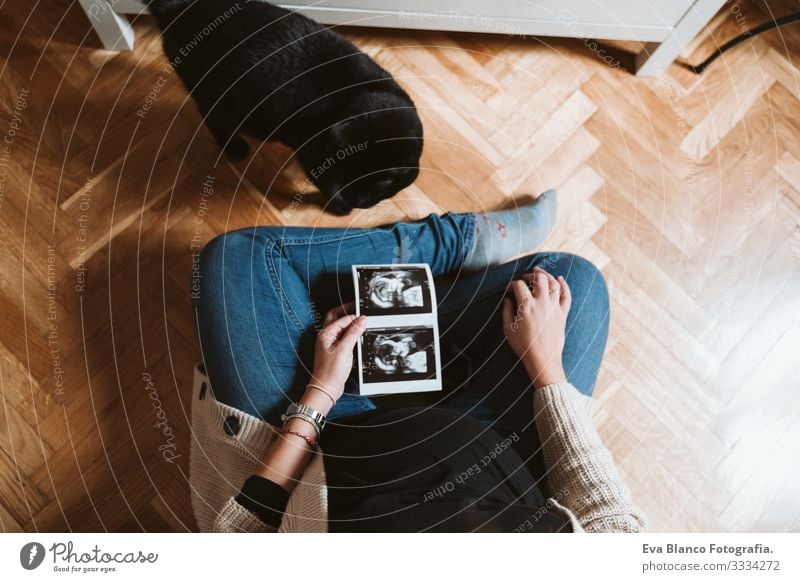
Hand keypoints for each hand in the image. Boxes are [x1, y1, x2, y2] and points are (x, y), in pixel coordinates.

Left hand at [309, 303, 366, 401]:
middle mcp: (327, 337)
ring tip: (361, 325)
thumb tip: (362, 319)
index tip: (365, 317)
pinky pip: (344, 338)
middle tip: (359, 311)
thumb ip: (353, 333)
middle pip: (336, 318)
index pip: (342, 318)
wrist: (327, 388)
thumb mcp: (344, 349)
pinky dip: (351, 335)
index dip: (354, 316)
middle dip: (347, 313)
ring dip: (350, 325)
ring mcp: (331, 344)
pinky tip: (358, 338)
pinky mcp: (336, 351)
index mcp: (326, 334)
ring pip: (341, 328)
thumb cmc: (330, 371)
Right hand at [502, 267, 570, 387]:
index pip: (519, 285)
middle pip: (539, 279)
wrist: (543, 360)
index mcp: (526, 307)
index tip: (509, 289)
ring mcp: (554, 308)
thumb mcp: (508, 330)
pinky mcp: (563, 314)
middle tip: (526, 277)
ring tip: (540, 272)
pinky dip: (564, 285)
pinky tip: (560, 279)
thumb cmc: (524, 346)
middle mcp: (542, 303)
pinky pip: (566, 295)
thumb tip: (508, 300)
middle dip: (530, 275)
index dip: (512, 284)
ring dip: (546, 275)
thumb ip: (507, 312)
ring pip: (553, 283)